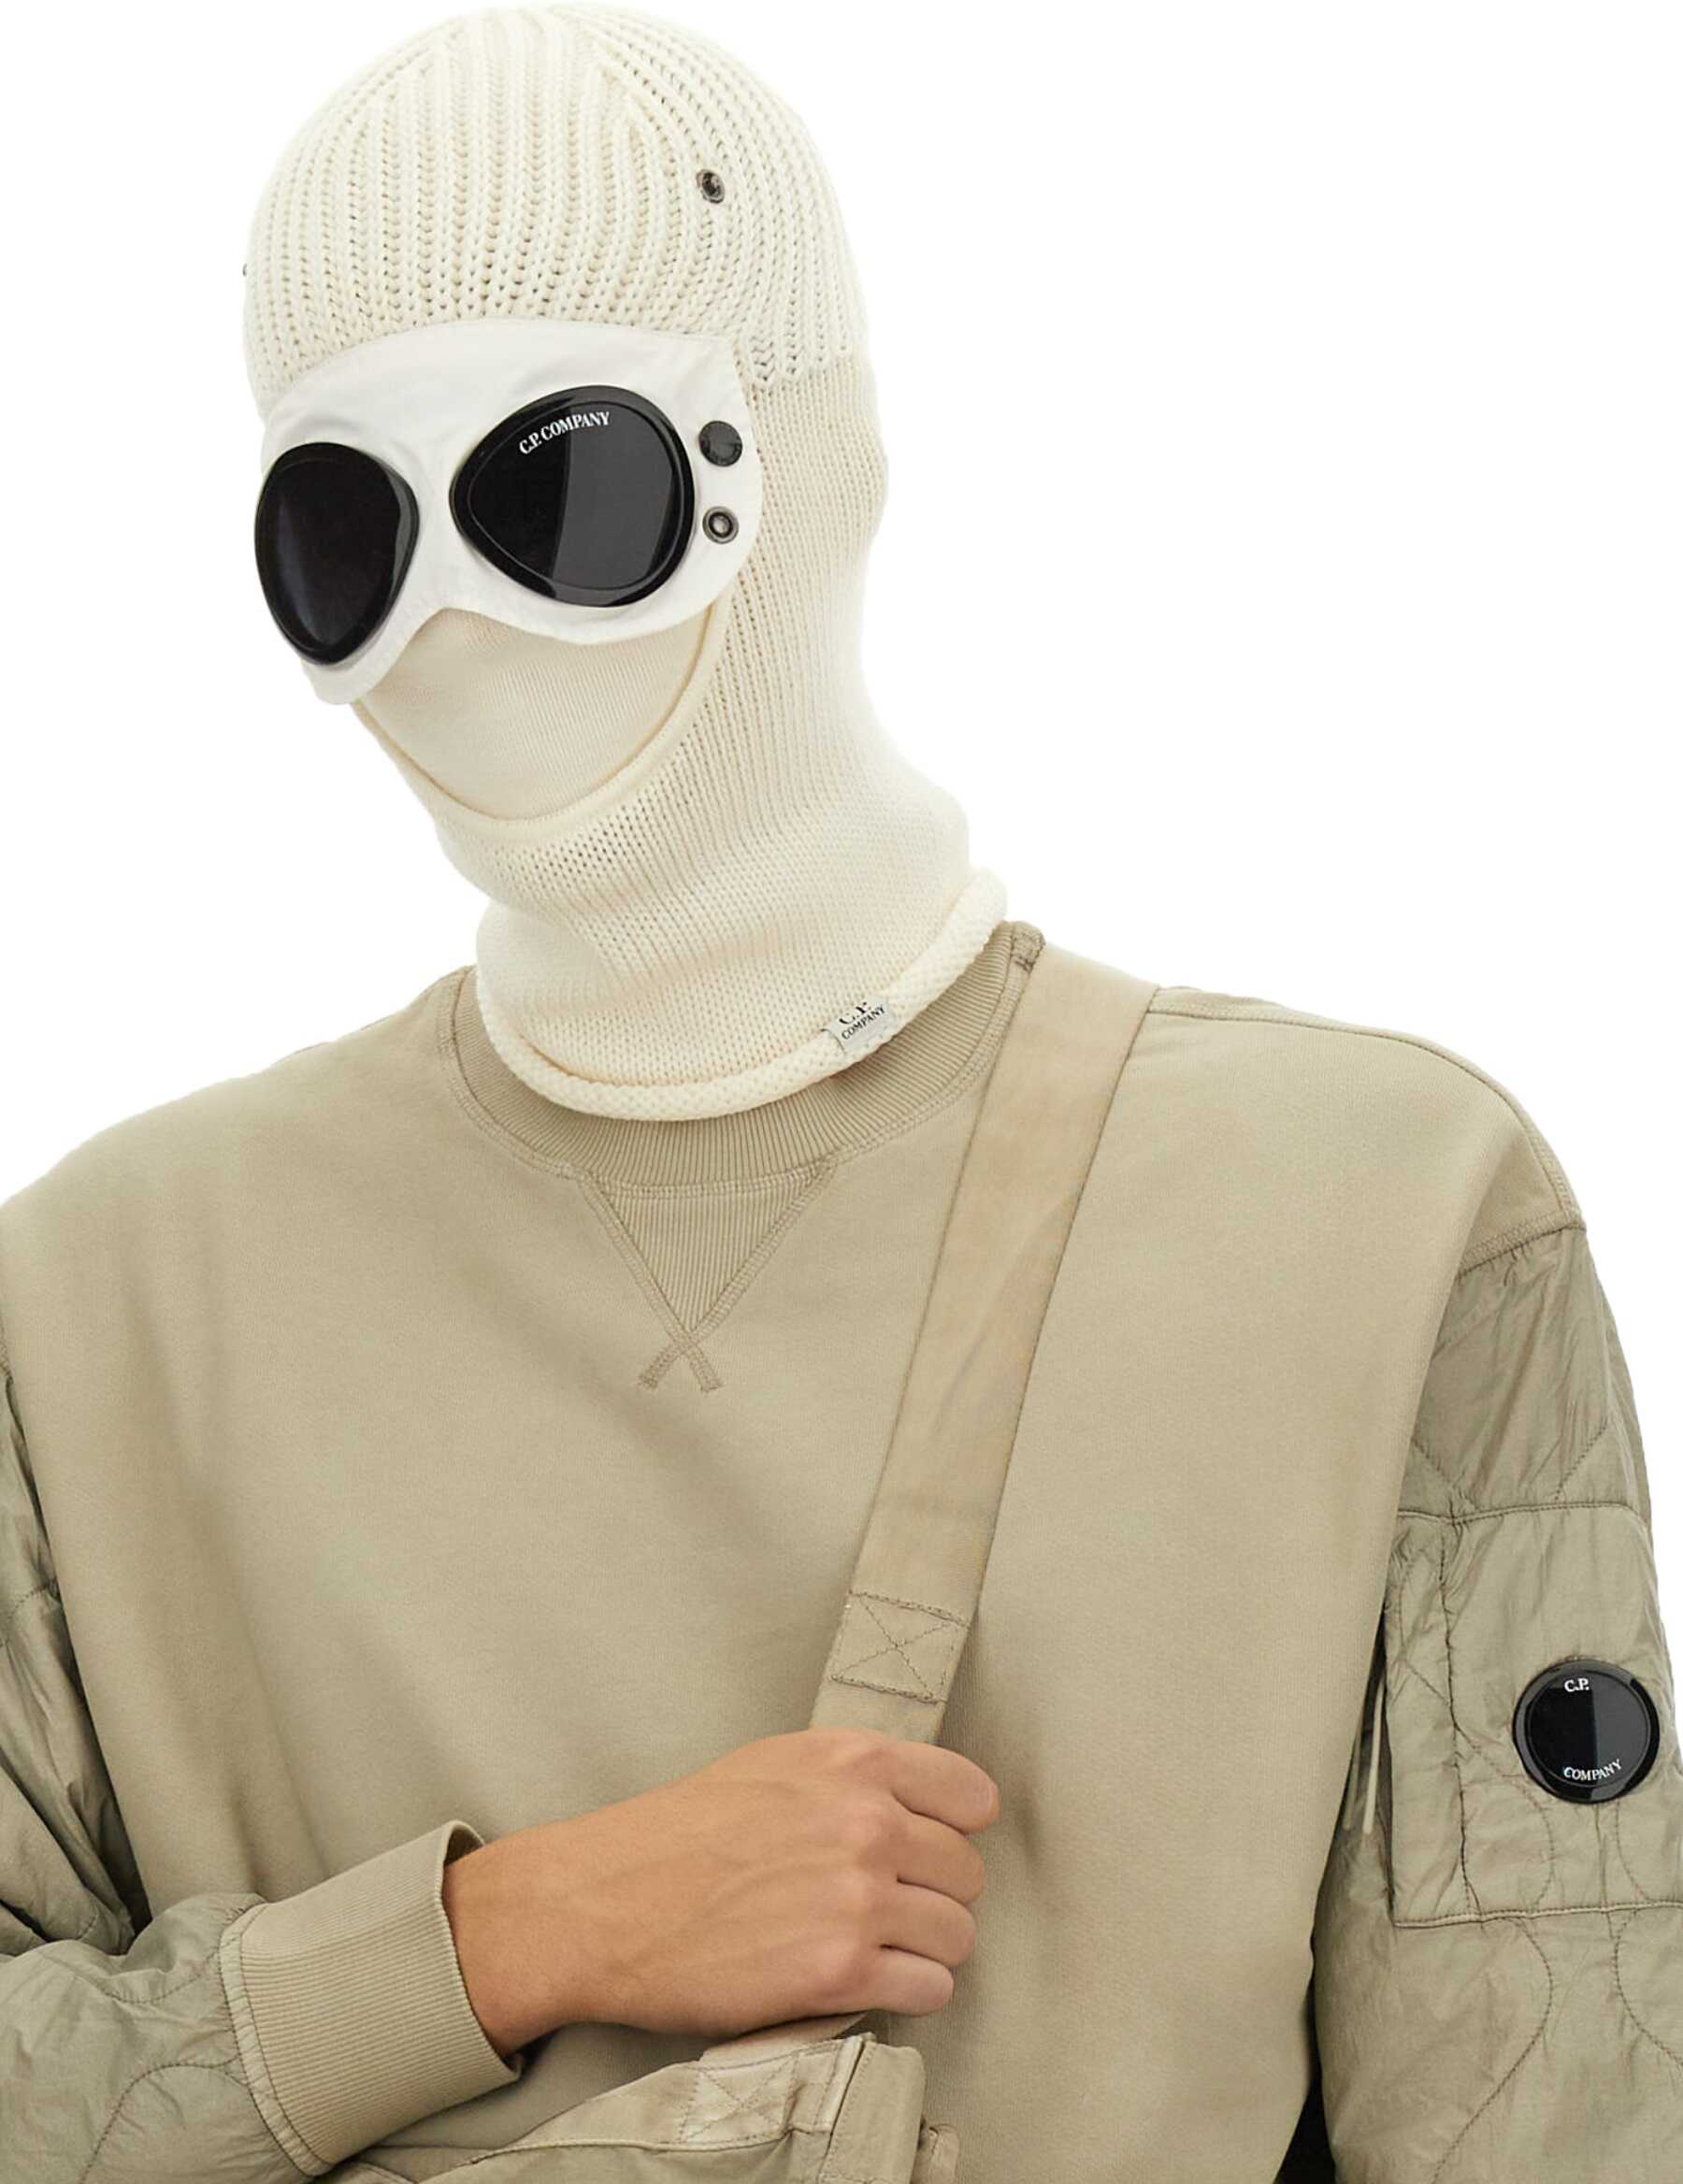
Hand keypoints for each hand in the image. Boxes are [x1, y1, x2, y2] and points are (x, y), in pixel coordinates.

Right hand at [442, 1727, 998, 2056]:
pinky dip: (908, 1993)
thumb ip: (852, 1778)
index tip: (928, 1852)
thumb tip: (916, 1808)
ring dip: (924, 1949)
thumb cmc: (681, 1833)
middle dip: (935, 1896)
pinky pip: (930, 1989)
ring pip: (957, 1935)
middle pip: (967, 1873)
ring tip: (876, 1951)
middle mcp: (866, 1823)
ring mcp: (857, 1899)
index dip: (953, 1831)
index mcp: (853, 1762)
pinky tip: (867, 1983)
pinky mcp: (841, 1972)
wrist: (605, 1902)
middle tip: (887, 1911)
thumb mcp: (774, 1764)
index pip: (972, 1797)